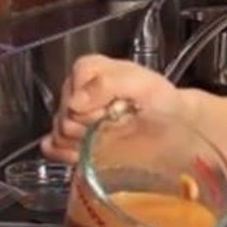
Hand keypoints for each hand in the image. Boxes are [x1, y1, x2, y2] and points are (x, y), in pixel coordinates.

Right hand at [41, 55, 185, 163]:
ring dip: (81, 142)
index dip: (93, 105)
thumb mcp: (144, 84)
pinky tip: (85, 156)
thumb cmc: (162, 102)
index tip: (115, 110)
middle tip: (114, 127)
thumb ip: (108, 84)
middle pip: (65, 112)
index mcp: (91, 70)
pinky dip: (66, 154)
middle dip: (89, 126)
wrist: (174, 126)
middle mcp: (78, 91)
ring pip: (59, 132)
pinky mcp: (72, 139)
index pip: (74, 87)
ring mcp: (73, 116)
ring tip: (106, 141)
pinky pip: (52, 146)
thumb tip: (75, 102)